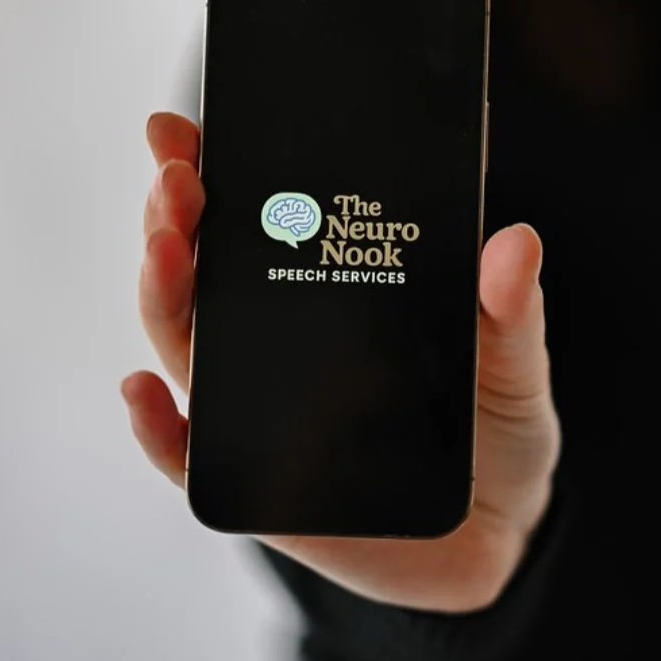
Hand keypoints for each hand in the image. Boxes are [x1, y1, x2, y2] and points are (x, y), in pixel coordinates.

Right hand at [122, 112, 561, 613]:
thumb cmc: (493, 427)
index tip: (179, 131)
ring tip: (166, 252)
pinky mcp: (258, 483)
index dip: (208, 174)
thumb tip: (516, 243)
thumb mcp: (512, 360)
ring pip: (188, 349)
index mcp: (329, 293)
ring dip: (165, 299)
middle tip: (176, 182)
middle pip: (205, 275)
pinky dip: (157, 428)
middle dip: (175, 221)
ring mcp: (260, 411)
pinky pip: (190, 458)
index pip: (256, 223)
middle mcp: (278, 344)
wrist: (497, 529)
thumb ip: (510, 310)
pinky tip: (144, 391)